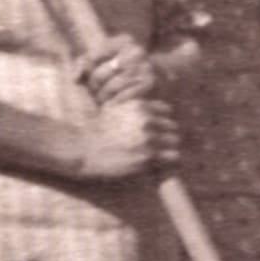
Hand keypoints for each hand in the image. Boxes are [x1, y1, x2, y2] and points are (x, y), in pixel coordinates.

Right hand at [63, 87, 177, 182]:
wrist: (84, 151)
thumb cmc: (99, 130)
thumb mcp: (115, 108)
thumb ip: (135, 104)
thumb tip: (152, 97)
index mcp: (140, 107)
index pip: (167, 111)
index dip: (160, 121)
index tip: (153, 129)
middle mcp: (146, 121)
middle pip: (172, 127)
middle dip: (165, 135)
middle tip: (156, 144)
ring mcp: (148, 139)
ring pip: (175, 141)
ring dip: (168, 148)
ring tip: (158, 154)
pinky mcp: (148, 157)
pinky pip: (172, 157)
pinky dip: (168, 160)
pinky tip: (157, 163)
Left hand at [74, 39, 159, 106]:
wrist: (165, 72)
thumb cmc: (128, 66)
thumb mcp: (110, 57)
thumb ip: (87, 63)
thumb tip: (75, 79)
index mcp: (123, 41)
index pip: (91, 57)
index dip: (83, 71)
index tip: (81, 80)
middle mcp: (134, 51)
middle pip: (99, 74)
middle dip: (94, 87)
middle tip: (96, 93)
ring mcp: (143, 67)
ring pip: (110, 87)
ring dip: (103, 97)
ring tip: (102, 101)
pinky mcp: (149, 83)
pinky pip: (123, 96)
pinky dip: (115, 103)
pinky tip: (113, 105)